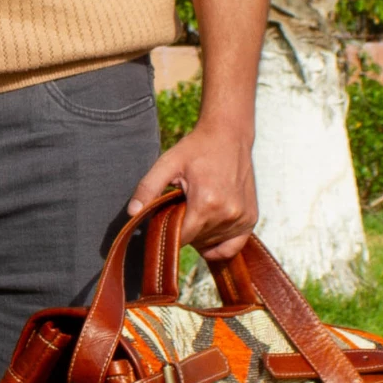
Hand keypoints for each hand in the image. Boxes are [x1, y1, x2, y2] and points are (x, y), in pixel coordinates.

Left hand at [127, 117, 258, 261]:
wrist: (229, 135)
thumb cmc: (196, 149)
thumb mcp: (167, 164)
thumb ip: (147, 188)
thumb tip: (132, 213)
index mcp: (207, 203)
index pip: (181, 238)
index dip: (168, 232)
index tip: (165, 218)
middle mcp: (228, 214)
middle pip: (196, 242)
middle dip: (184, 230)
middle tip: (182, 206)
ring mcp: (242, 218)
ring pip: (212, 245)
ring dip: (200, 234)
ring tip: (198, 208)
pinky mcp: (251, 219)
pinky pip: (232, 246)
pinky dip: (219, 244)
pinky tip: (209, 229)